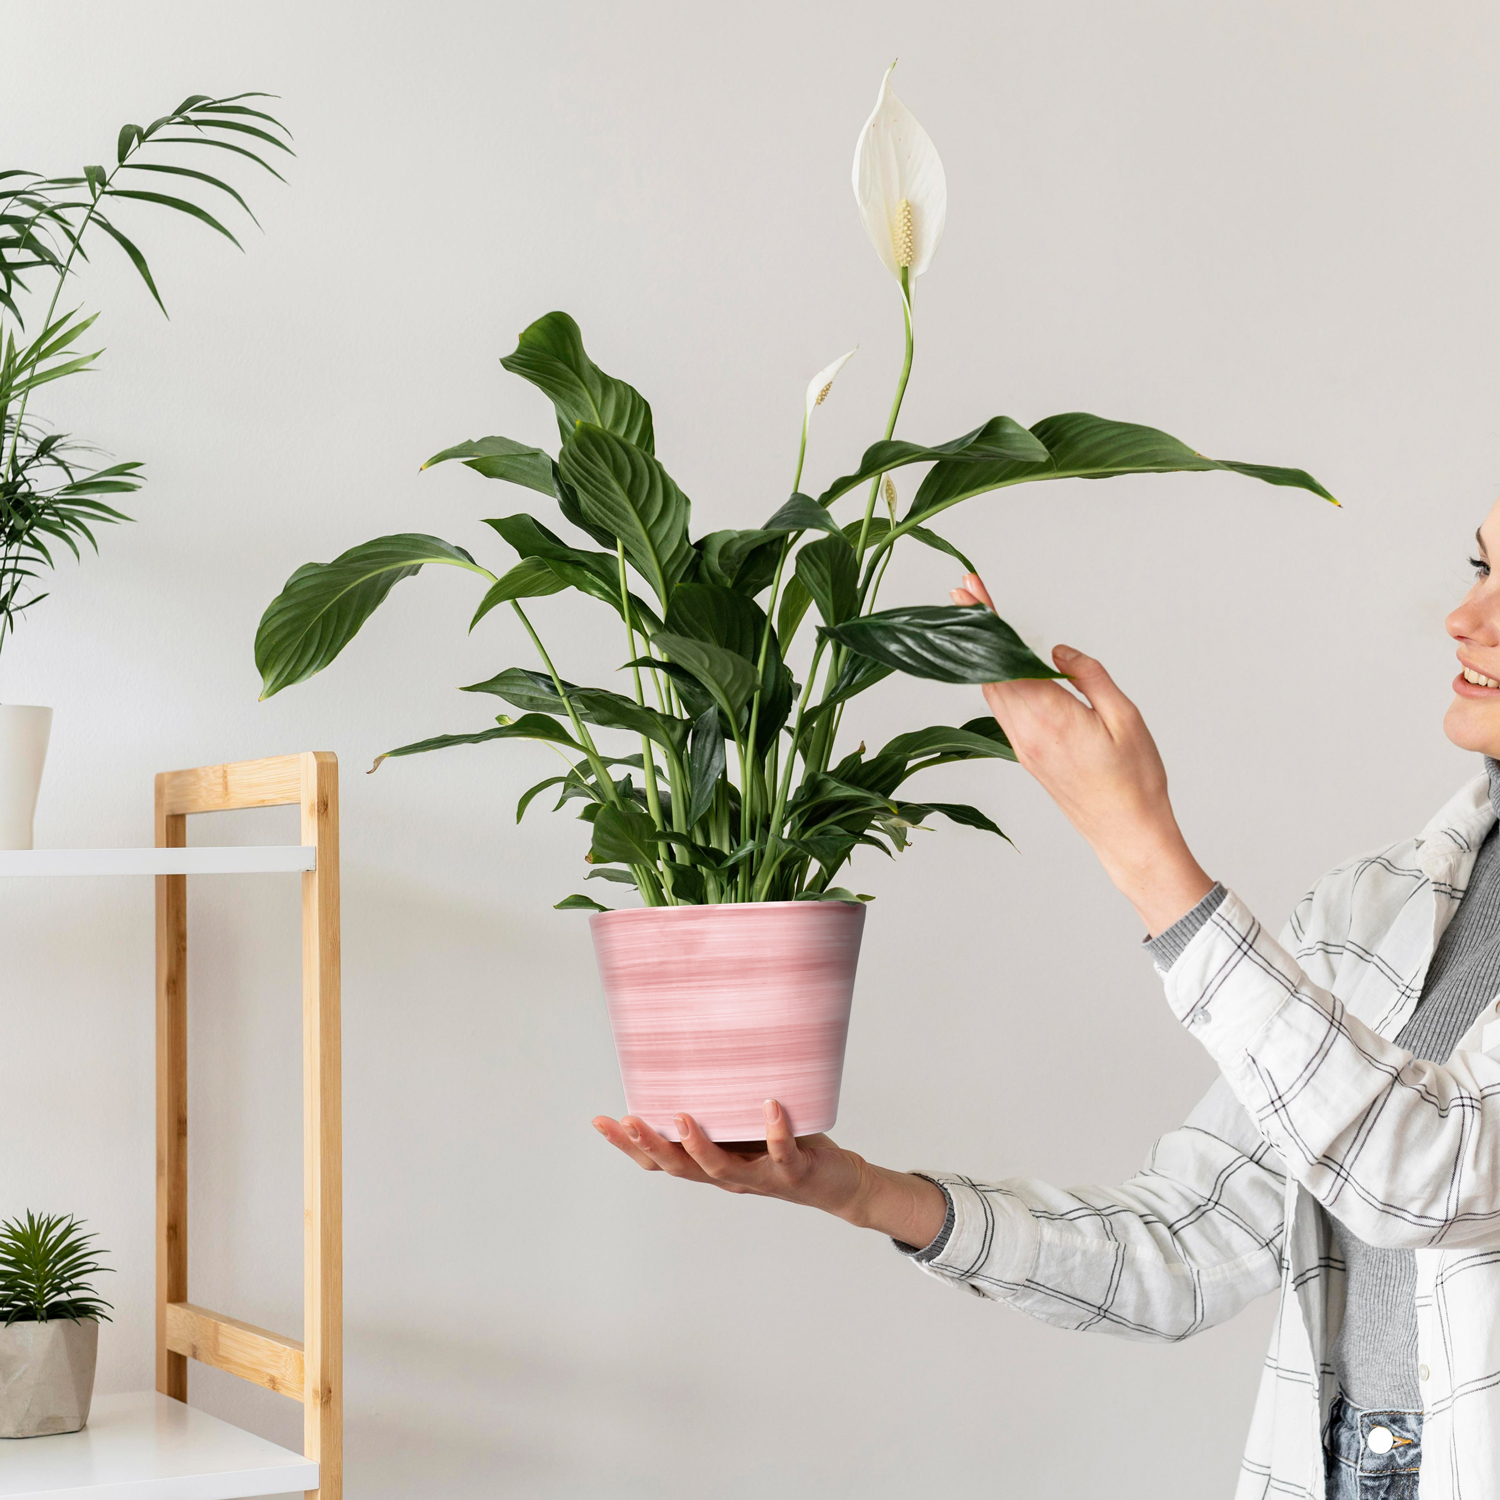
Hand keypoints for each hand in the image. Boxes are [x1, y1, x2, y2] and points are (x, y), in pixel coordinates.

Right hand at [592, 1099, 948, 1247]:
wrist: (836, 1184)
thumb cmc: (784, 1148)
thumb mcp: (743, 1128)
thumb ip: (719, 1106)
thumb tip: (691, 1057)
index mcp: (711, 1164)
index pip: (661, 1160)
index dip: (629, 1145)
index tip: (600, 1121)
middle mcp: (730, 1177)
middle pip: (681, 1168)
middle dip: (651, 1146)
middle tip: (627, 1120)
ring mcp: (761, 1177)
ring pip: (722, 1170)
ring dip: (701, 1147)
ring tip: (682, 1118)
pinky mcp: (795, 1172)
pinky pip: (783, 1153)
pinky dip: (776, 1131)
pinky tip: (771, 1105)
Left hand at [952, 572, 1213, 935]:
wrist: (1127, 833)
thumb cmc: (1135, 779)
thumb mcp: (1124, 717)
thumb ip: (1088, 677)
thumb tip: (1057, 651)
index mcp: (1048, 717)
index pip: (1005, 658)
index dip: (985, 622)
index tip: (968, 591)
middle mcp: (1025, 732)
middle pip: (988, 669)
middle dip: (974, 629)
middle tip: (961, 591)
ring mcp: (1022, 746)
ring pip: (992, 690)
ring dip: (981, 653)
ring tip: (974, 619)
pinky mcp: (1027, 756)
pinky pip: (1003, 709)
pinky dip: (995, 678)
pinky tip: (997, 663)